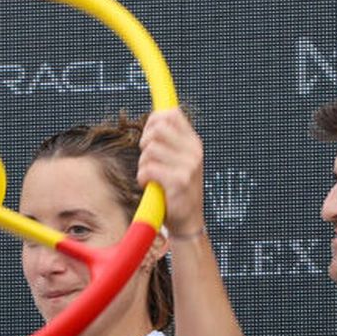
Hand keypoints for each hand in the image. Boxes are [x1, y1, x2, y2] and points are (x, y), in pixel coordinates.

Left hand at [137, 107, 205, 238]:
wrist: (188, 221)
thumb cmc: (177, 191)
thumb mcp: (178, 162)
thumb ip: (169, 142)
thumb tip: (153, 120)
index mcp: (193, 143)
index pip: (171, 114)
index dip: (154, 120)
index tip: (149, 136)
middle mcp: (193, 151)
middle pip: (157, 128)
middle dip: (145, 142)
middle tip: (147, 159)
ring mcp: (188, 165)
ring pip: (150, 150)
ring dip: (143, 164)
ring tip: (150, 176)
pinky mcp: (179, 181)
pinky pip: (148, 169)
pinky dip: (143, 178)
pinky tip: (150, 185)